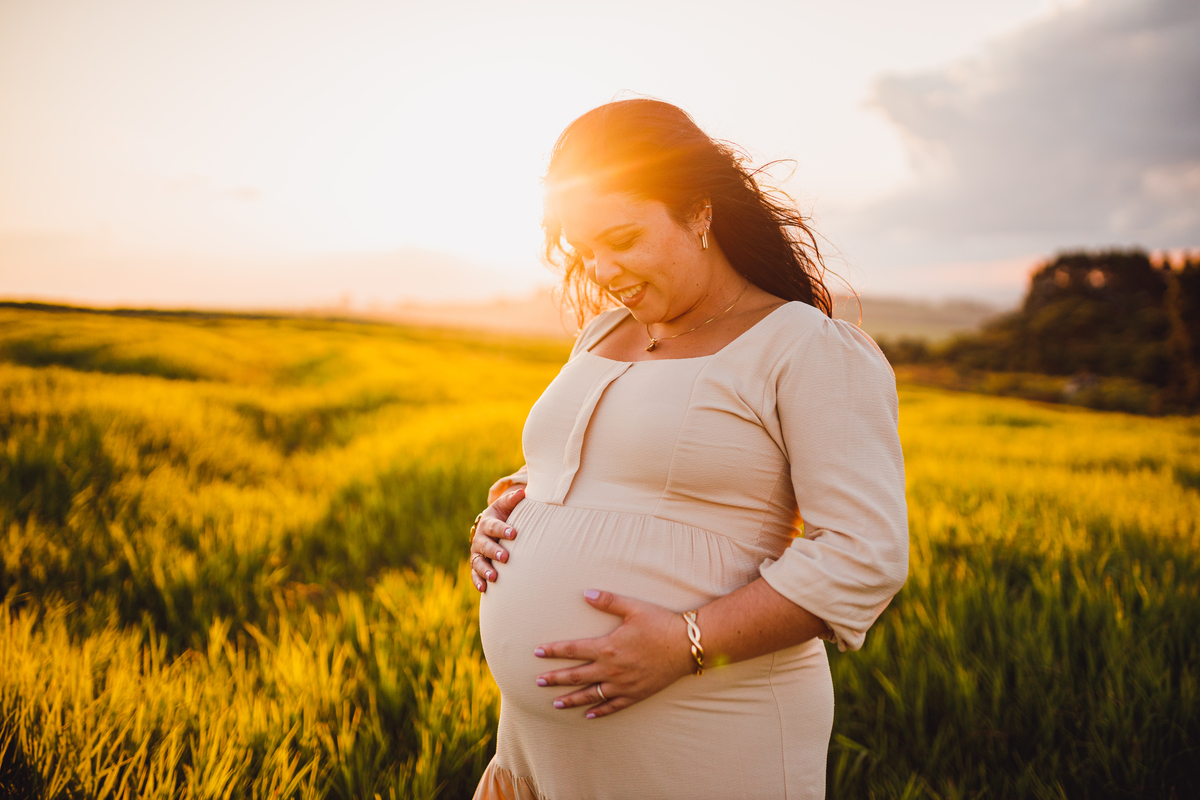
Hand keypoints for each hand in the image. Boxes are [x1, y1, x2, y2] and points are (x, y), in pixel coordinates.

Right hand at [469, 486, 524, 592]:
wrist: (490, 527)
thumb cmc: (504, 515)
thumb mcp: (506, 506)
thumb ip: (513, 500)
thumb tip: (522, 492)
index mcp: (488, 523)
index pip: (494, 526)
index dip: (502, 529)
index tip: (513, 533)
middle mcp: (480, 538)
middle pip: (485, 545)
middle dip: (494, 551)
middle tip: (505, 557)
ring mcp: (477, 553)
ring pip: (478, 562)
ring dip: (485, 569)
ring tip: (494, 577)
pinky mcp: (477, 565)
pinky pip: (475, 574)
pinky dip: (478, 581)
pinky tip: (484, 589)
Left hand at [533, 590, 694, 718]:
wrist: (687, 646)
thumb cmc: (661, 624)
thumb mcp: (633, 608)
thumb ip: (608, 600)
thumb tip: (585, 593)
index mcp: (608, 647)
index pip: (572, 650)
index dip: (553, 651)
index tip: (536, 652)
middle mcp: (611, 669)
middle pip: (576, 676)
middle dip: (555, 679)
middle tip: (537, 682)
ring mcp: (623, 684)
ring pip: (591, 695)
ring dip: (571, 700)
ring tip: (556, 704)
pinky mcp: (636, 694)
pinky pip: (613, 706)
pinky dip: (599, 711)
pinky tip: (588, 715)